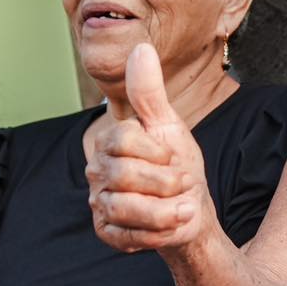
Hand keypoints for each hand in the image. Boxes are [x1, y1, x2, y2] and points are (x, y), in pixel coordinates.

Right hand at [84, 44, 213, 253]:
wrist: (189, 211)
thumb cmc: (178, 165)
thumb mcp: (170, 125)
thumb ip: (150, 91)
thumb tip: (140, 48)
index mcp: (110, 141)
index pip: (123, 138)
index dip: (157, 151)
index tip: (173, 156)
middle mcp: (97, 170)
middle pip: (125, 174)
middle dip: (165, 182)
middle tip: (182, 183)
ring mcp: (99, 203)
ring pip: (126, 208)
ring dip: (165, 210)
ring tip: (181, 207)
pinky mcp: (107, 232)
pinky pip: (128, 237)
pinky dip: (157, 232)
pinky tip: (170, 225)